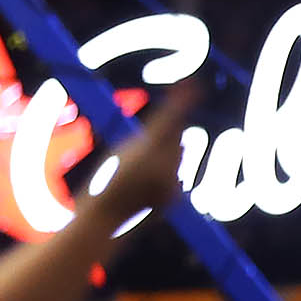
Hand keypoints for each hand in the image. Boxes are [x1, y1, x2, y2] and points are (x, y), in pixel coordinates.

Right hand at [93, 82, 200, 222]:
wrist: (105, 217)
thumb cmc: (107, 180)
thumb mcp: (123, 151)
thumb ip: (152, 139)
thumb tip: (182, 141)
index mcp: (148, 146)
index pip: (171, 118)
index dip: (183, 100)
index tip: (195, 83)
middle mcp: (164, 164)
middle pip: (175, 138)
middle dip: (165, 139)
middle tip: (137, 157)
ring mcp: (171, 181)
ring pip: (176, 158)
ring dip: (165, 159)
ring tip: (138, 175)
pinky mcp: (175, 195)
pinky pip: (175, 176)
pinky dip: (166, 177)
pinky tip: (147, 188)